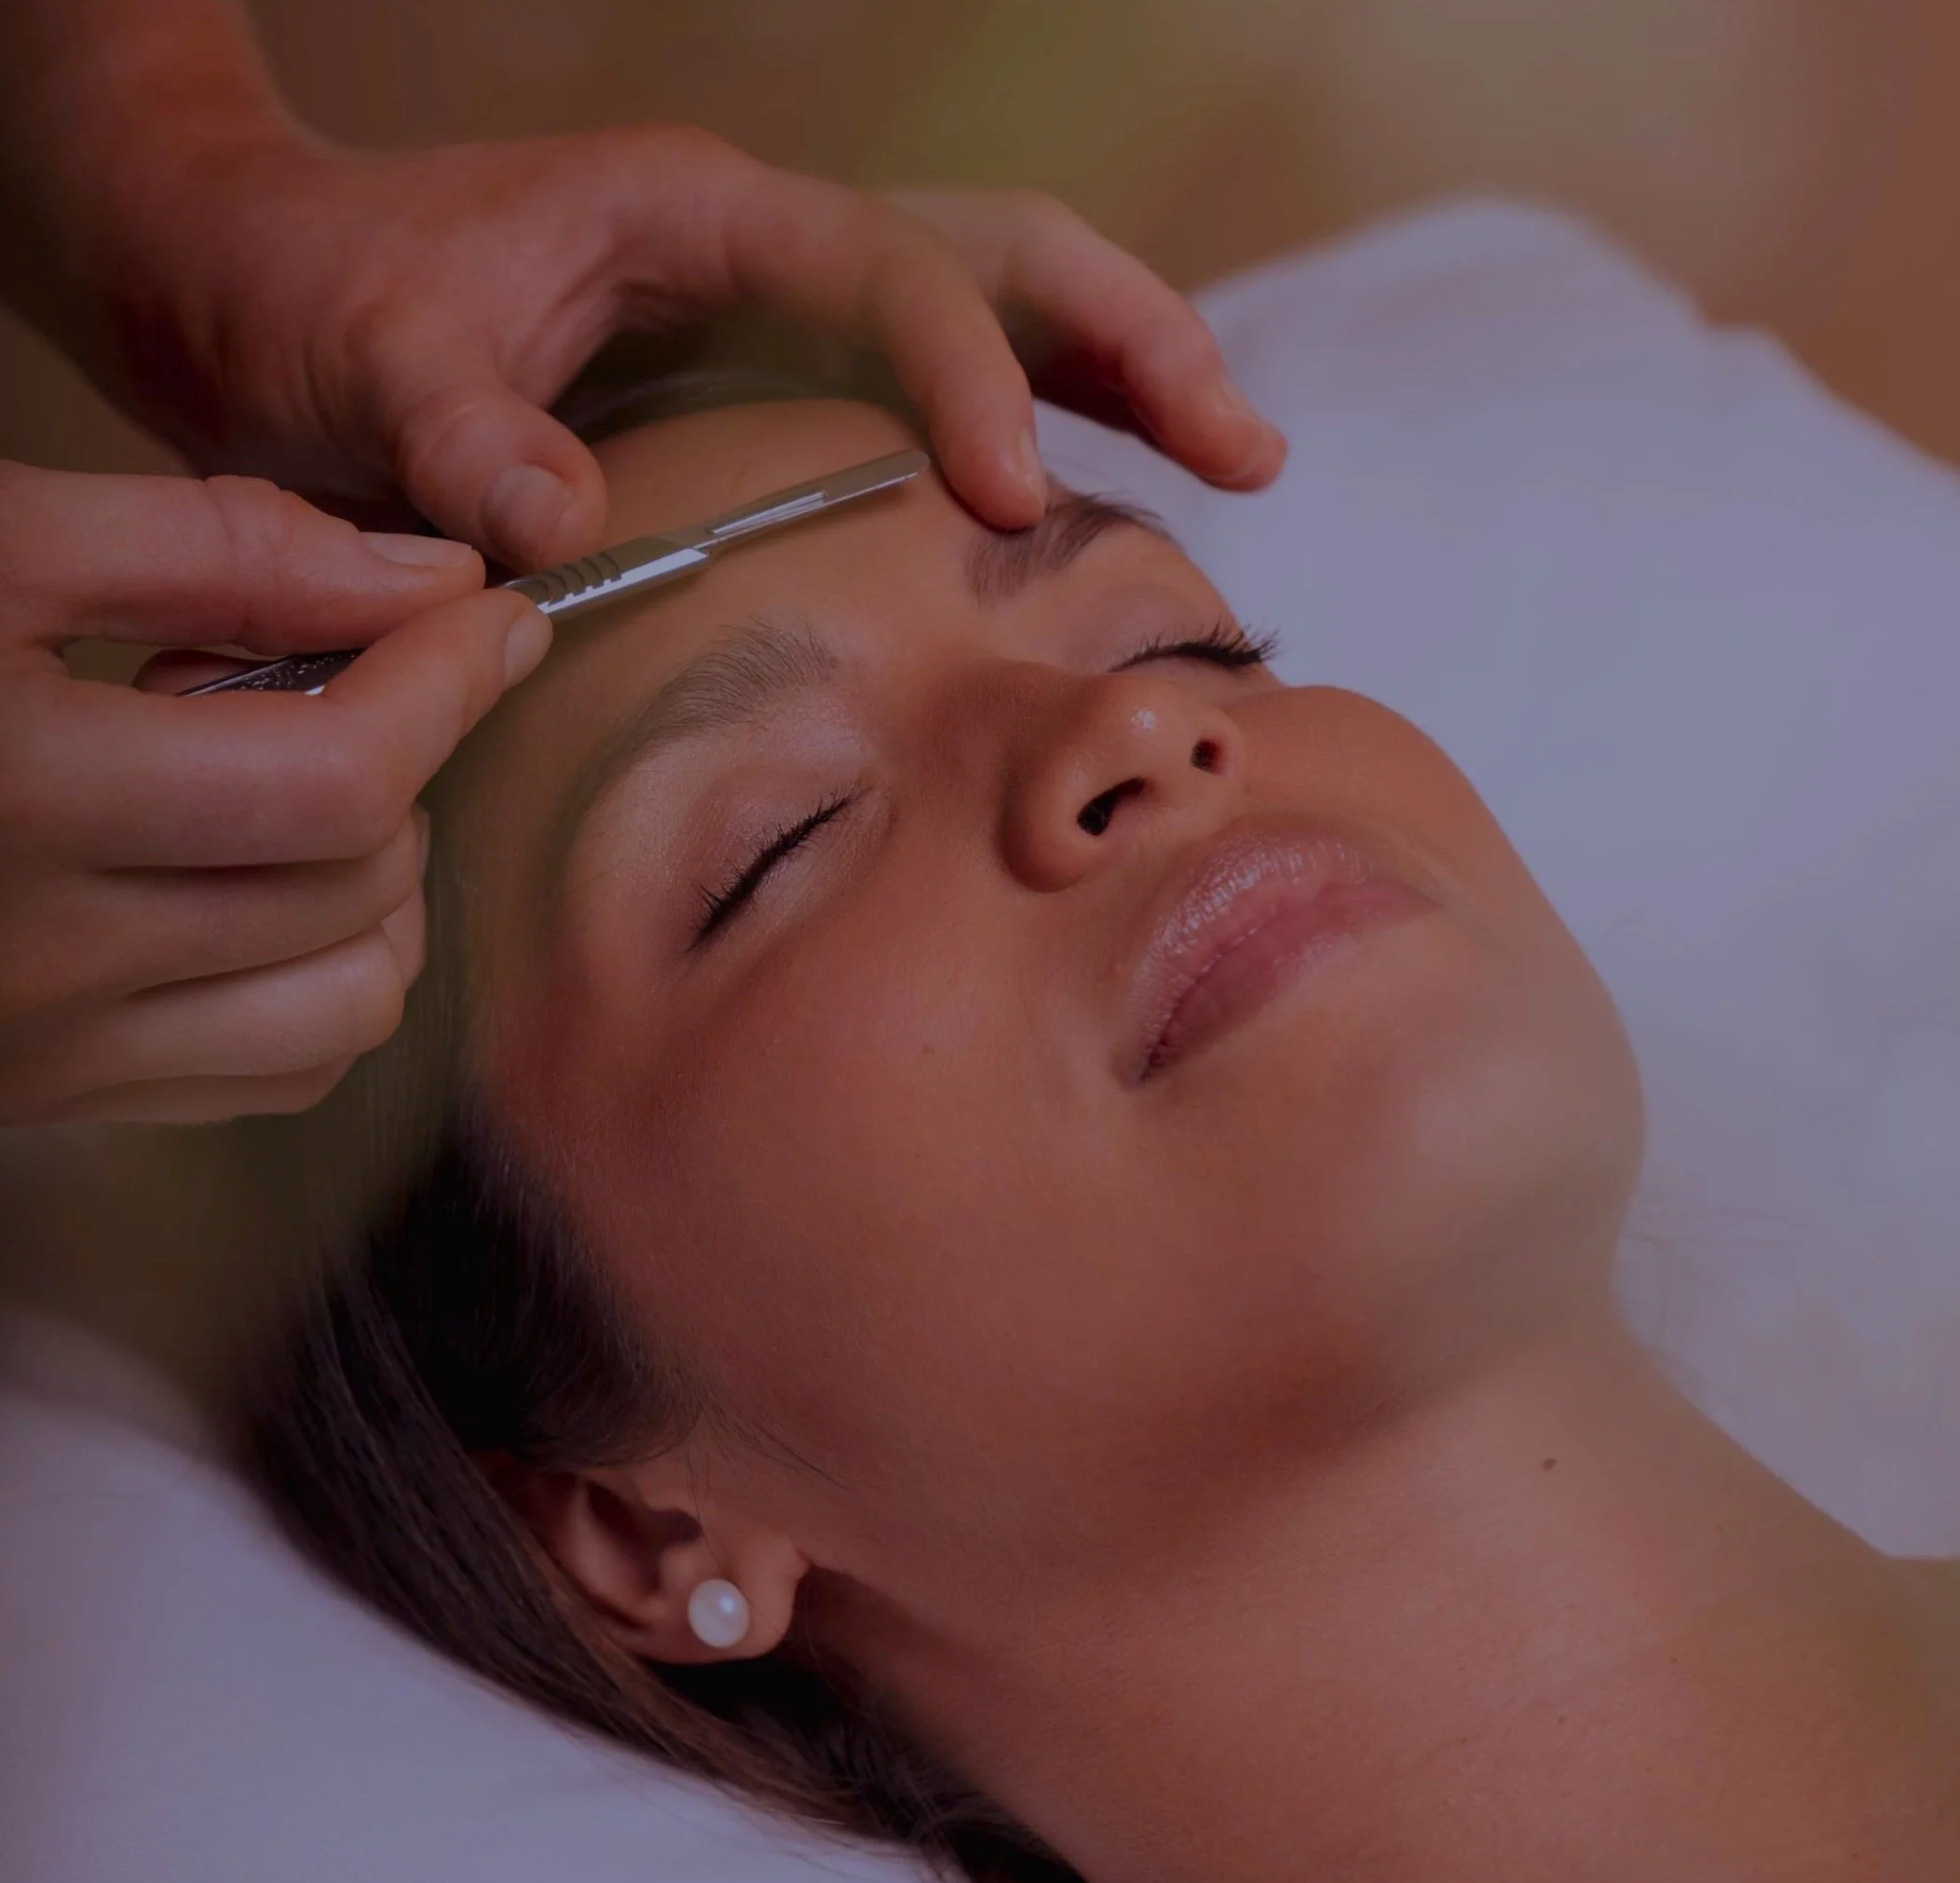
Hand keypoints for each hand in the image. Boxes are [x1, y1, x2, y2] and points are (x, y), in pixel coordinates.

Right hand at [0, 459, 546, 1125]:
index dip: (448, 684)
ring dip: (378, 883)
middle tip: (304, 676)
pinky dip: (328, 976)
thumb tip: (429, 582)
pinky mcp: (50, 1097)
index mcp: (17, 792)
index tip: (495, 618)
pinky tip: (260, 886)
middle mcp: (41, 957)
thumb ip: (217, 548)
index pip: (341, 777)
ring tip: (284, 785)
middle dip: (393, 758)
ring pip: (351, 999)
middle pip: (360, 879)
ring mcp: (48, 1051)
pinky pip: (279, 1068)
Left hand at [79, 125, 1284, 565]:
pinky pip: (934, 394)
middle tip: (1247, 449)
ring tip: (1234, 467)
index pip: (894, 276)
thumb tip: (568, 536)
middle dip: (1136, 341)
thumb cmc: (302, 298)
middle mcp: (771, 249)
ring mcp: (782, 312)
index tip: (1011, 505)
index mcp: (701, 220)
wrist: (250, 279)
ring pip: (1000, 314)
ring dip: (1124, 381)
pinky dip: (1031, 435)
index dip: (969, 381)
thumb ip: (457, 439)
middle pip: (1007, 259)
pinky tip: (1079, 513)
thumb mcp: (355, 365)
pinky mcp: (771, 382)